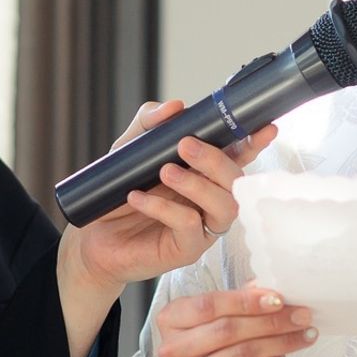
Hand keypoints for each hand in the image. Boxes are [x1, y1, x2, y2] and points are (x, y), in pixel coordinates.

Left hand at [61, 100, 276, 295]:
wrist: (92, 234)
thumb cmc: (118, 193)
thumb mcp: (129, 149)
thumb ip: (150, 123)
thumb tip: (175, 106)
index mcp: (204, 174)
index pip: (238, 157)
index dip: (254, 143)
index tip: (264, 128)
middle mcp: (210, 200)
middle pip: (236, 180)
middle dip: (215, 160)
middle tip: (185, 146)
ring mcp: (202, 227)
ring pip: (225, 206)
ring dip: (197, 185)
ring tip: (165, 172)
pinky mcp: (187, 249)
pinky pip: (190, 226)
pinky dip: (164, 208)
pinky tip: (138, 198)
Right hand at [156, 285, 317, 356]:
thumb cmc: (230, 348)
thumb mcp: (233, 317)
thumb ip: (244, 299)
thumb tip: (268, 287)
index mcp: (172, 320)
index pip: (208, 305)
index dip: (246, 301)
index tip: (278, 299)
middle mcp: (174, 350)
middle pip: (226, 329)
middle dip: (270, 321)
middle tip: (301, 315)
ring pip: (241, 353)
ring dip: (279, 342)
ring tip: (303, 334)